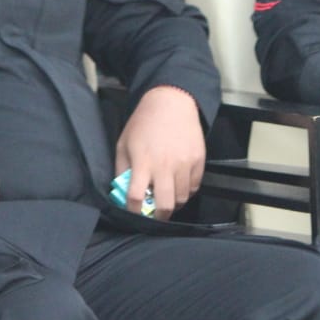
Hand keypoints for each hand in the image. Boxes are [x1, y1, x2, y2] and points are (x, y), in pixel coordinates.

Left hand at [114, 86, 204, 219]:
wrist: (171, 102)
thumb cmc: (143, 123)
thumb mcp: (123, 143)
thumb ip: (122, 169)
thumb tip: (122, 193)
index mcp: (143, 162)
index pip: (136, 197)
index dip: (133, 211)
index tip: (133, 213)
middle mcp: (165, 166)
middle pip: (165, 206)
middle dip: (158, 217)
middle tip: (154, 215)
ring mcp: (184, 164)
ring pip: (182, 199)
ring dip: (173, 203)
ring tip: (167, 198)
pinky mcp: (198, 160)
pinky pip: (194, 187)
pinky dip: (186, 191)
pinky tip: (178, 185)